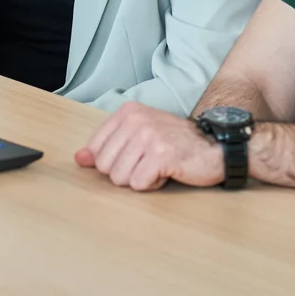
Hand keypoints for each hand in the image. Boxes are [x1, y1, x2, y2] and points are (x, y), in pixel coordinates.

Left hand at [75, 103, 224, 190]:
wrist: (215, 147)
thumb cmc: (175, 144)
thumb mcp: (138, 136)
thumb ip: (106, 146)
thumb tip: (79, 158)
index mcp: (127, 112)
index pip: (95, 149)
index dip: (112, 162)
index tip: (133, 156)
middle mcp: (136, 120)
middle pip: (105, 166)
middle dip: (125, 172)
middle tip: (148, 162)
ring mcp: (149, 136)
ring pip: (120, 178)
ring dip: (140, 179)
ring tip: (158, 166)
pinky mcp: (162, 155)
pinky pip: (139, 184)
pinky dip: (153, 184)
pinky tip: (167, 172)